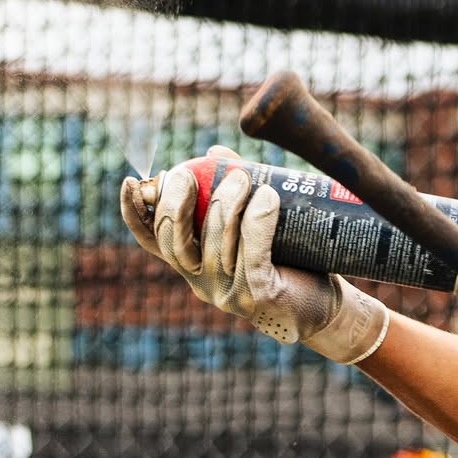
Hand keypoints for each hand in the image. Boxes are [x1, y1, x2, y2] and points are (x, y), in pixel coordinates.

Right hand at [120, 146, 388, 363]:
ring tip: (243, 177)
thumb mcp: (257, 222)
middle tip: (190, 173)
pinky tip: (267, 197)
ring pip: (213, 244)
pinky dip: (256, 221)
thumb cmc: (290, 258)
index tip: (131, 181)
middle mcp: (203, 281)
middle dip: (176, 203)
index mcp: (195, 263)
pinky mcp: (258, 295)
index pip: (152, 241)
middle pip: (173, 242)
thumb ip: (234, 189)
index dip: (134, 213)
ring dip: (224, 204)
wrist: (326, 305)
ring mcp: (228, 292)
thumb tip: (214, 152)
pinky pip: (252, 255)